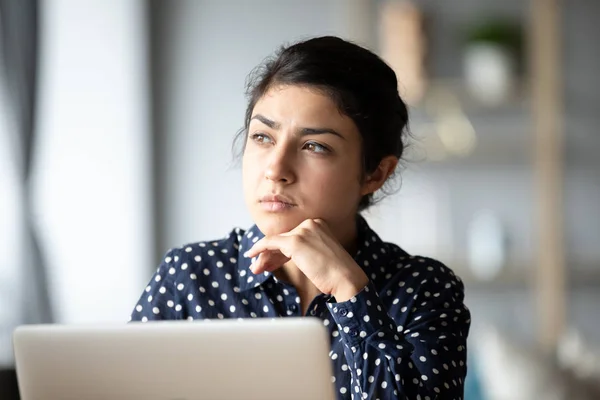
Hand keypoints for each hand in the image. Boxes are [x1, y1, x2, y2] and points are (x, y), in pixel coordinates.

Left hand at [243, 219, 368, 301]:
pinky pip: (270, 243)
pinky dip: (259, 248)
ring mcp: (302, 231)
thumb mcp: (320, 256)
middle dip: (270, 255)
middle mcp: (310, 224)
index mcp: (319, 224)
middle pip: (283, 239)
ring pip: (276, 242)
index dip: (279, 251)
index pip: (293, 236)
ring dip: (264, 256)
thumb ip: (305, 250)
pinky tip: (252, 255)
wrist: (346, 279)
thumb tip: (282, 254)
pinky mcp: (295, 241)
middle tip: (259, 266)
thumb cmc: (336, 273)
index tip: (271, 262)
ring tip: (255, 268)